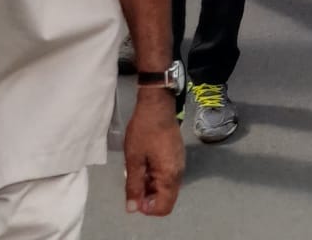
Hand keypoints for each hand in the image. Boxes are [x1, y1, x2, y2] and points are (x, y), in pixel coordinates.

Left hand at [123, 92, 183, 216]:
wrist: (157, 104)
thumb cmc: (144, 130)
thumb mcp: (134, 159)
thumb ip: (134, 185)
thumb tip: (133, 208)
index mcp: (170, 175)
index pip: (164, 206)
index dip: (147, 208)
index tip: (134, 196)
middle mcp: (179, 171)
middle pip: (166, 197)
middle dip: (148, 196)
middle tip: (133, 183)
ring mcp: (179, 162)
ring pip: (166, 186)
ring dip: (151, 185)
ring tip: (137, 171)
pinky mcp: (177, 154)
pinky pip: (168, 174)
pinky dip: (156, 175)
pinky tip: (144, 163)